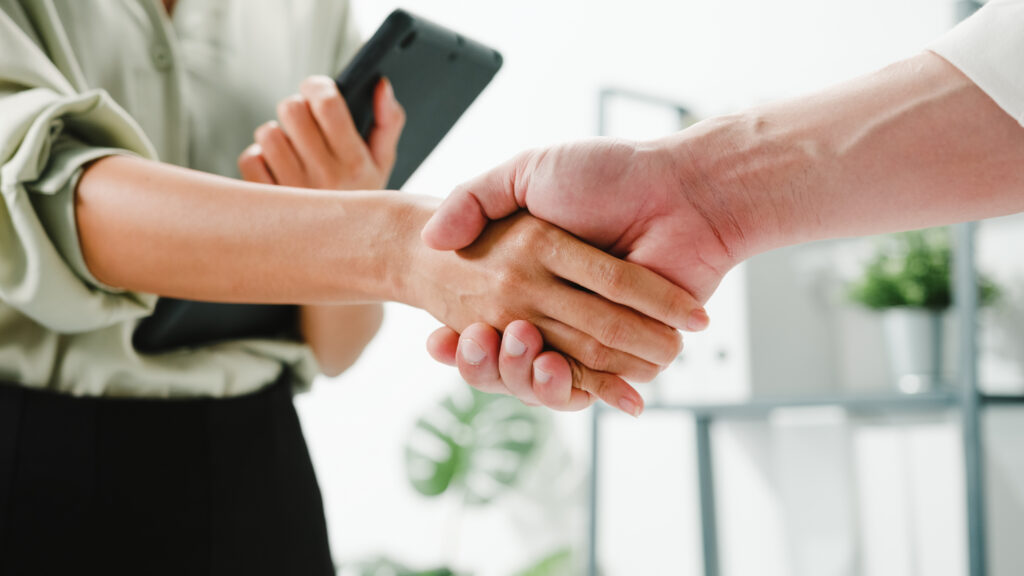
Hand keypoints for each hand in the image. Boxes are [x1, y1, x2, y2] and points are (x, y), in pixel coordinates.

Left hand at [236, 75, 404, 376]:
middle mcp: (325, 179)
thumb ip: (388, 121)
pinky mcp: (267, 208)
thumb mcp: (386, 167)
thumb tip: (381, 85)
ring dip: (278, 136)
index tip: (319, 92)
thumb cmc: (367, 209)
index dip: (317, 87)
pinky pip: (250, 161)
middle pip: (290, 111)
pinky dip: (259, 160)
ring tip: (294, 152)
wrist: (349, 276)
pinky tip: (278, 173)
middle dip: (296, 110)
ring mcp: (293, 194)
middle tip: (305, 124)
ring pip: (267, 135)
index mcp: (357, 164)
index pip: (325, 102)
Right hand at [420, 137, 742, 410]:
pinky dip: (570, 389)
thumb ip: (475, 197)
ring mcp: (593, 334)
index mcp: (531, 276)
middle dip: (485, 360)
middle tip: (475, 337)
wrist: (684, 193)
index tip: (437, 337)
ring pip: (543, 378)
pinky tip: (549, 369)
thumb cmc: (610, 174)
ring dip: (521, 376)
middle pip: (508, 359)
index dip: (456, 340)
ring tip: (515, 344)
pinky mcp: (631, 355)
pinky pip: (592, 385)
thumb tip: (431, 239)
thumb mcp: (528, 172)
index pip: (481, 321)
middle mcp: (558, 309)